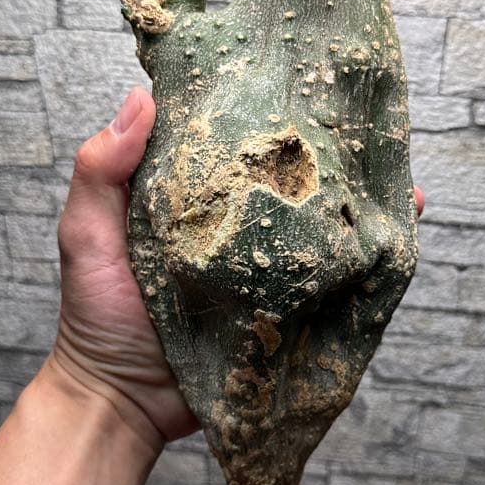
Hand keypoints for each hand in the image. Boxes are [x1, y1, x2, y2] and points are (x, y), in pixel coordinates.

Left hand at [49, 87, 425, 454]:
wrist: (123, 404)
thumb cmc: (96, 316)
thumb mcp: (87, 235)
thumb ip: (101, 171)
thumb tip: (142, 97)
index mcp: (191, 200)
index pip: (231, 145)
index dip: (260, 115)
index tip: (295, 81)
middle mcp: (234, 227)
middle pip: (286, 183)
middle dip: (326, 157)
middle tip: (361, 128)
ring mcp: (263, 268)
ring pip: (318, 228)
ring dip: (355, 205)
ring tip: (397, 180)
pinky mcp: (284, 308)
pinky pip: (330, 282)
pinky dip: (363, 263)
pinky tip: (393, 241)